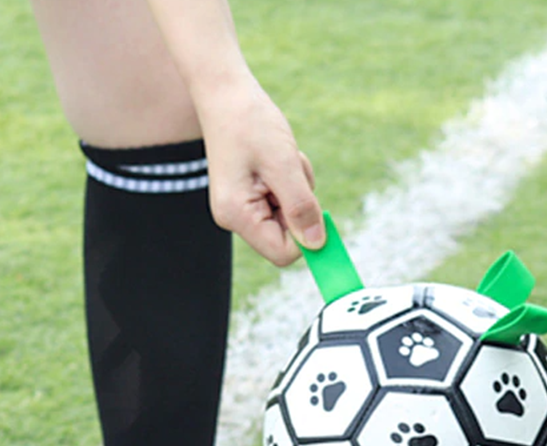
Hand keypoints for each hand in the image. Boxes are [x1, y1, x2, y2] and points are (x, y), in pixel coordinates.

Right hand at [198, 76, 324, 265]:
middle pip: (288, 236)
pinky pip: (286, 200)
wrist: (226, 92)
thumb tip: (317, 244)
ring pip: (290, 216)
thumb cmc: (250, 122)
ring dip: (298, 189)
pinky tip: (279, 157)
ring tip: (282, 158)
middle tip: (291, 170)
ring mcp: (242, 208)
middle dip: (300, 205)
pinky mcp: (251, 196)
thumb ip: (301, 207)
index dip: (306, 237)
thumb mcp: (283, 164)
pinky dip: (292, 181)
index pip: (282, 252)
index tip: (319, 211)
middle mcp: (235, 218)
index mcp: (236, 215)